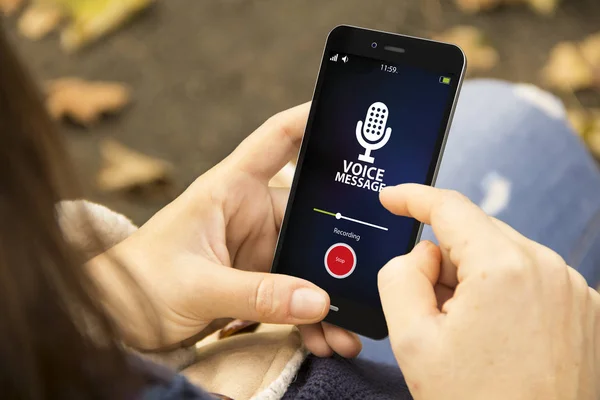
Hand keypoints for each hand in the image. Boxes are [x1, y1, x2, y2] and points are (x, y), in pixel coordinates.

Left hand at [94, 104, 360, 356]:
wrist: (116, 319)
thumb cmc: (139, 282)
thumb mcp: (196, 286)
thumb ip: (256, 294)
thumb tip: (317, 301)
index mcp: (230, 190)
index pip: (277, 140)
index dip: (311, 119)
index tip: (351, 115)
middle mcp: (249, 213)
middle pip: (311, 214)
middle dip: (340, 249)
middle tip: (370, 276)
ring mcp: (256, 249)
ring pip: (309, 262)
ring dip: (329, 295)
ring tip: (347, 332)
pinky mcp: (257, 280)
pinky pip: (295, 293)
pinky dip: (311, 317)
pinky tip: (326, 339)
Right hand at [377, 184, 599, 399]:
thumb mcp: (413, 341)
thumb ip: (400, 277)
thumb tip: (422, 255)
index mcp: (504, 268)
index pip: (450, 207)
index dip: (413, 197)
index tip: (392, 198)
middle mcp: (548, 269)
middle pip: (476, 235)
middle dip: (444, 260)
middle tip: (430, 310)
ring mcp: (574, 290)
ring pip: (503, 257)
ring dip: (474, 280)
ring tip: (467, 335)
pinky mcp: (586, 310)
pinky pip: (531, 279)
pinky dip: (504, 294)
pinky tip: (496, 338)